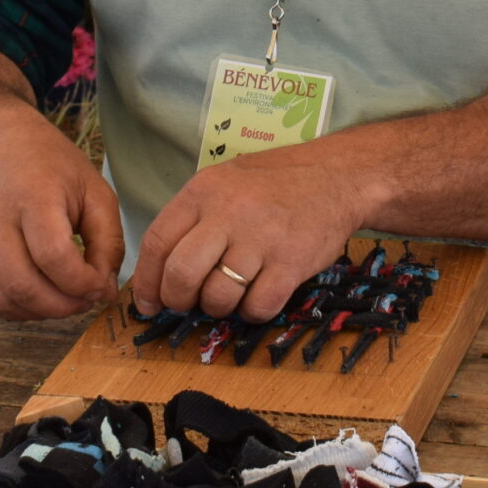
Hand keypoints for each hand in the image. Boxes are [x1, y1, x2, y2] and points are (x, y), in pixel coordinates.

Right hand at [0, 100, 122, 320]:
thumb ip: (108, 242)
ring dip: (39, 312)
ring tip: (63, 299)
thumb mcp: (94, 190)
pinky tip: (36, 297)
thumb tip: (104, 291)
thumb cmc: (51, 166)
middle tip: (85, 300)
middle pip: (24, 286)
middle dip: (63, 306)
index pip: (53, 257)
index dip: (81, 283)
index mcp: (32, 195)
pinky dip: (14, 309)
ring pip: (2, 299)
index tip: (100, 286)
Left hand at [131, 148, 374, 322]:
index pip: (157, 242)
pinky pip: (257, 306)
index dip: (147, 281)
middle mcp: (229, 212)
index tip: (149, 302)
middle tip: (190, 304)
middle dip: (178, 301)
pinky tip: (260, 295)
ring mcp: (262, 238)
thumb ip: (194, 218)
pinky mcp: (291, 262)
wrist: (339, 176)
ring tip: (232, 294)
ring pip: (218, 297)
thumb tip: (162, 271)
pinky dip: (253, 312)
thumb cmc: (278, 183)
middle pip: (181, 275)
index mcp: (205, 190)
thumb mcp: (227, 181)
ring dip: (219, 307)